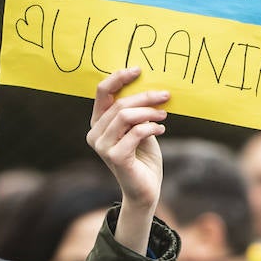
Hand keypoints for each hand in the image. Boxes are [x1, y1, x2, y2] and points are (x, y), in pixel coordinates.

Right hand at [88, 68, 167, 253]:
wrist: (145, 190)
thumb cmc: (143, 157)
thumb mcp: (139, 128)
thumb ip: (136, 111)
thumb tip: (148, 85)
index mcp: (98, 123)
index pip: (102, 92)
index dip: (119, 77)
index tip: (138, 70)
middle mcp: (95, 134)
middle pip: (119, 103)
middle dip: (145, 97)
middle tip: (165, 96)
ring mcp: (102, 147)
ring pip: (125, 115)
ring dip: (149, 112)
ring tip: (164, 115)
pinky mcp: (115, 157)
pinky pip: (135, 132)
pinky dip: (151, 127)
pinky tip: (161, 129)